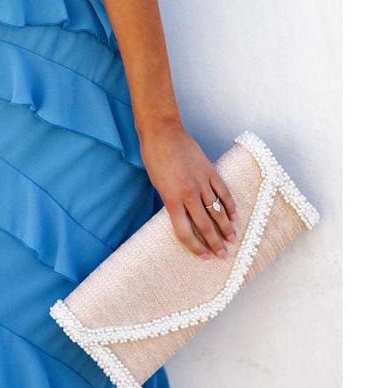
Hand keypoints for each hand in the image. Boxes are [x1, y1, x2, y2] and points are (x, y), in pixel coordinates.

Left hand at [139, 119, 238, 259]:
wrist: (162, 132)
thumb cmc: (154, 157)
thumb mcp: (157, 184)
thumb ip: (172, 202)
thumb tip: (185, 217)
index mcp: (171, 198)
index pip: (185, 231)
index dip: (196, 246)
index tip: (204, 255)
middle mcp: (188, 193)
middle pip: (205, 225)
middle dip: (215, 243)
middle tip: (223, 255)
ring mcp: (201, 181)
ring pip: (217, 210)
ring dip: (226, 227)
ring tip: (232, 239)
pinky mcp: (210, 171)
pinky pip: (223, 192)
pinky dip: (230, 205)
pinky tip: (233, 216)